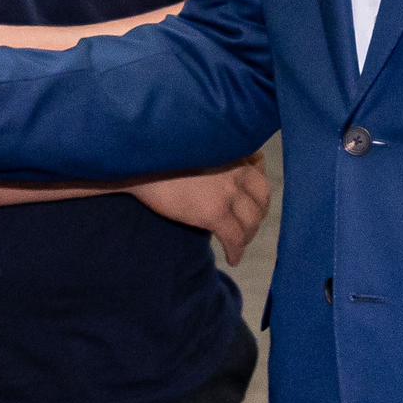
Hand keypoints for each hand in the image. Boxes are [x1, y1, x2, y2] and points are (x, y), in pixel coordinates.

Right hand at [133, 161, 273, 261]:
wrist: (140, 164)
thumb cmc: (160, 152)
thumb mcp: (195, 144)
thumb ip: (213, 154)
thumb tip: (218, 173)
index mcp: (230, 149)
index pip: (259, 166)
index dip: (257, 185)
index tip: (251, 196)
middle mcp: (235, 168)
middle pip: (262, 195)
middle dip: (258, 212)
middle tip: (248, 223)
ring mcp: (227, 191)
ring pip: (252, 220)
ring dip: (248, 235)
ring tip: (238, 243)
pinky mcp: (214, 213)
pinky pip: (235, 238)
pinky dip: (236, 251)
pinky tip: (232, 259)